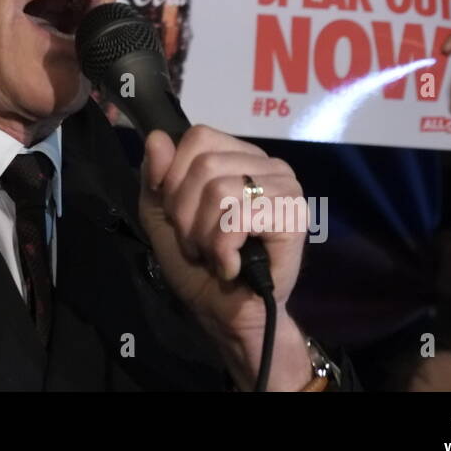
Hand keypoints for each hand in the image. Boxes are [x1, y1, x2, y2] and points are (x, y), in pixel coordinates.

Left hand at [137, 125, 311, 389]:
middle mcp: (267, 164)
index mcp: (238, 156)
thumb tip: (156, 137)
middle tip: (197, 242)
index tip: (178, 214)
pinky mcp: (294, 217)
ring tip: (214, 253)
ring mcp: (285, 188)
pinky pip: (240, 217)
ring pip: (220, 189)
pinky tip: (231, 265)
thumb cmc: (199, 264)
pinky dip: (222, 248)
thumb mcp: (162, 216)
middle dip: (186, 213)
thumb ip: (156, 176)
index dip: (175, 177)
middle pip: (205, 164)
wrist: (226, 314)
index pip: (198, 137)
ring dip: (203, 234)